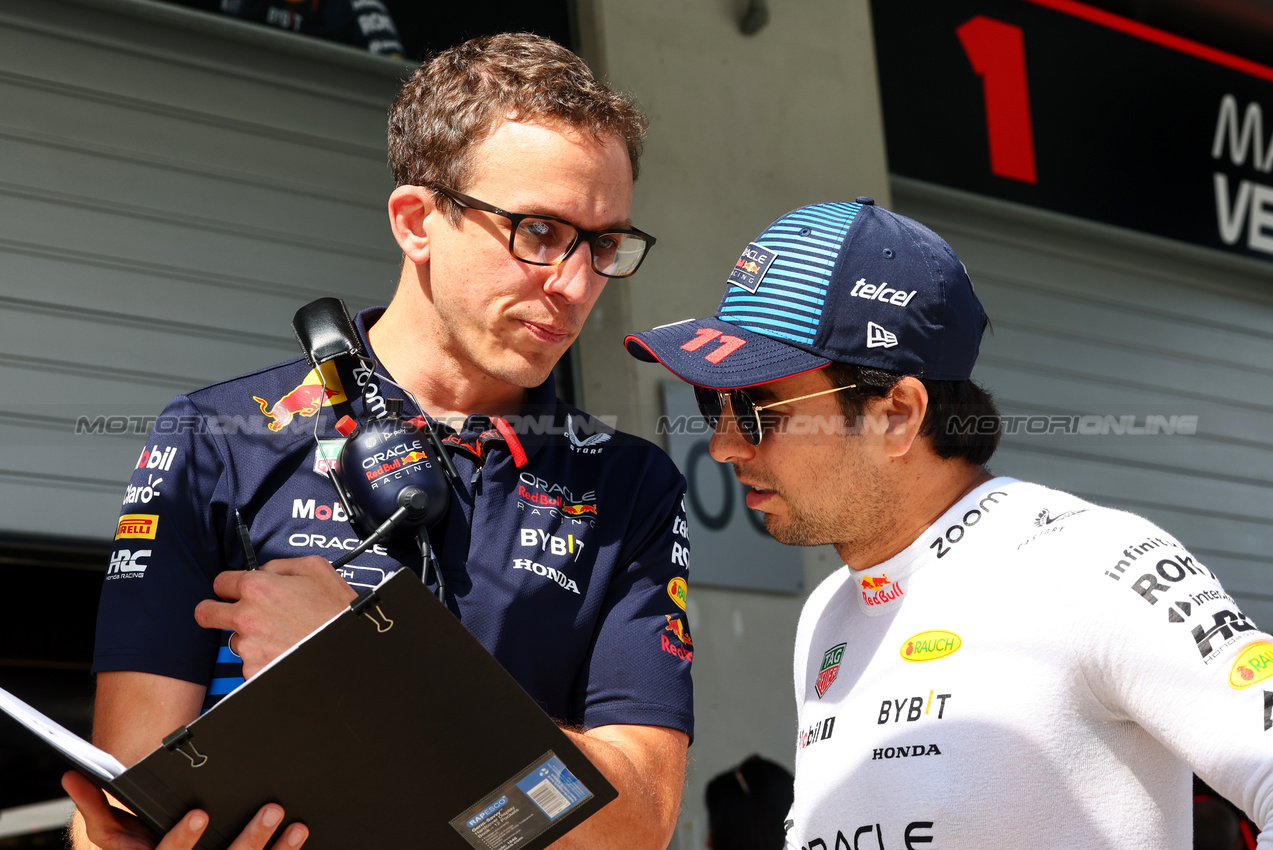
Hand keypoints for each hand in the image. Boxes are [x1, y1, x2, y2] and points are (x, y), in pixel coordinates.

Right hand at [64, 771, 307, 849]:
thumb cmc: (138, 848)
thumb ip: (97, 807)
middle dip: (248, 839)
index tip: (200, 813)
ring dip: (272, 846)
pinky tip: (299, 831)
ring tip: (292, 819)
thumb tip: (72, 776)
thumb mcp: (116, 837)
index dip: (182, 839)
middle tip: (270, 809)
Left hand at [194, 556, 356, 677]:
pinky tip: (283, 651)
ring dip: (249, 637)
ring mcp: (249, 647)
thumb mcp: (315, 569)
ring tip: (279, 636)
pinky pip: (249, 663)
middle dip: (214, 611)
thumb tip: (266, 571)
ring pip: (234, 640)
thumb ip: (281, 565)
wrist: (348, 648)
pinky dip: (262, 659)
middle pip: (206, 613)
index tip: (233, 590)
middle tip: (230, 614)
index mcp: (258, 588)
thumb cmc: (336, 611)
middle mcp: (247, 618)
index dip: (229, 584)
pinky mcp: (254, 672)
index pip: (220, 582)